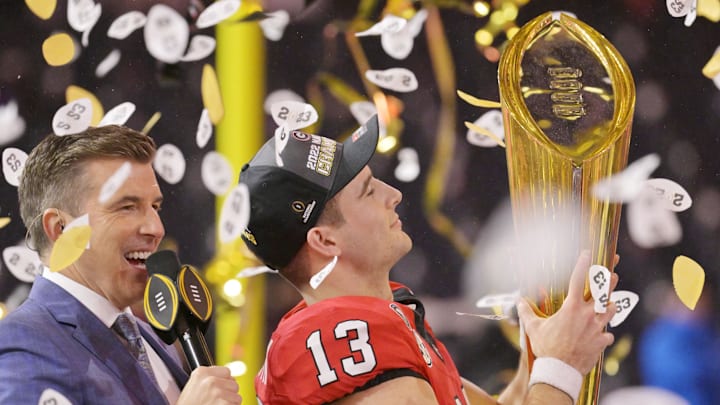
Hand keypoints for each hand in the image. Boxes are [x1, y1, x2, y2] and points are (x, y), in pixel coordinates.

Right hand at [177, 366, 241, 404]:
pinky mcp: (224, 403)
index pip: (226, 371)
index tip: (219, 389)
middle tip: (216, 402)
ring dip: (230, 404)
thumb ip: (209, 379)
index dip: (225, 382)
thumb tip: (229, 377)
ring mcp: (217, 392)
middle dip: (228, 394)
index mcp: (201, 372)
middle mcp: (210, 380)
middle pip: (234, 384)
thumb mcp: (193, 387)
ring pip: (237, 397)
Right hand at [517, 250, 617, 374]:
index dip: (582, 264)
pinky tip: (601, 337)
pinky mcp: (602, 342)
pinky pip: (608, 335)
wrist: (559, 370)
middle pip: (603, 292)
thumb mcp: (533, 328)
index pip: (577, 280)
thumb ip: (527, 312)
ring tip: (609, 305)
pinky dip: (604, 335)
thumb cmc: (546, 348)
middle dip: (609, 281)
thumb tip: (518, 301)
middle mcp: (587, 315)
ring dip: (609, 307)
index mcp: (570, 308)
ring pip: (610, 311)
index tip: (586, 254)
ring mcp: (597, 328)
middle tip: (612, 274)